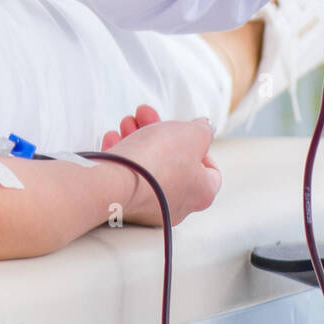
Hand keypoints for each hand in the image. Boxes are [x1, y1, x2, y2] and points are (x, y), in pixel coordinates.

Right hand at [98, 103, 221, 226]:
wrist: (114, 183)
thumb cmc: (160, 159)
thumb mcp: (194, 133)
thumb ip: (204, 130)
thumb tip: (204, 129)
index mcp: (201, 193)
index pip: (211, 171)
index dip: (201, 147)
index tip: (188, 133)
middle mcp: (177, 206)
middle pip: (174, 162)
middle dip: (160, 132)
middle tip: (146, 115)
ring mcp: (148, 208)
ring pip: (148, 167)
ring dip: (137, 138)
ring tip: (127, 121)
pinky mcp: (122, 207)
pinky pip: (127, 177)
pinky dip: (122, 156)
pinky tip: (113, 138)